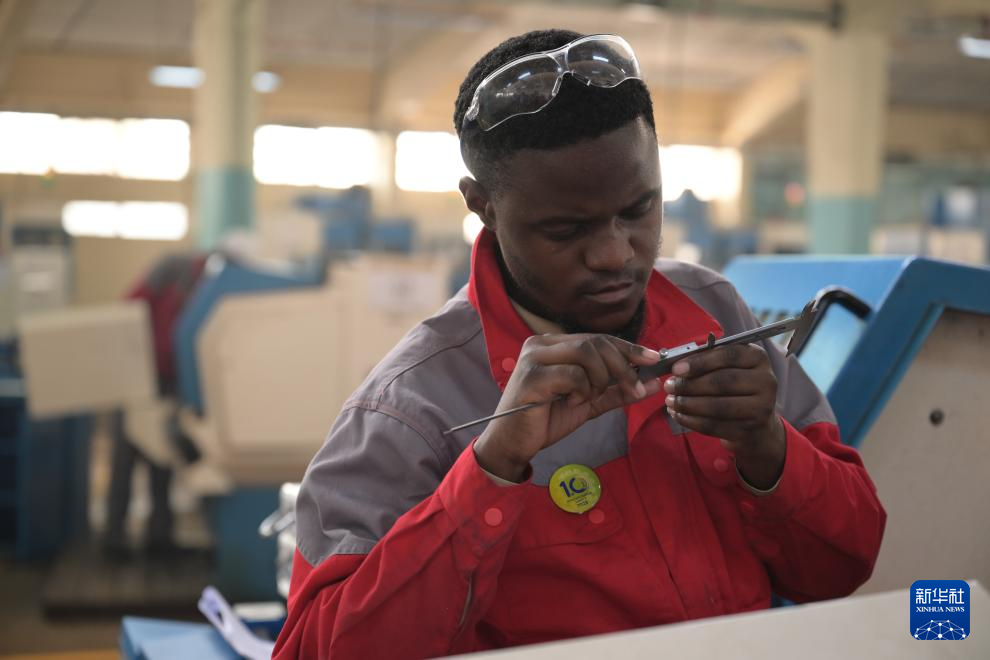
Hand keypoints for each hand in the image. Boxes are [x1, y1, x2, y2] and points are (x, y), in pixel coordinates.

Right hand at [474, 334, 662, 481]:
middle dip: (622, 366)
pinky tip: (570, 403)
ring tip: (589, 398)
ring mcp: (534, 357)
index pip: (598, 338)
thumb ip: (617, 392)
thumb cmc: (546, 420)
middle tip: (634, 388)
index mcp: (553, 345)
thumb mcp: (589, 403)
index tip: (654, 358)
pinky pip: (573, 374)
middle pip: (595, 342)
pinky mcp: (531, 376)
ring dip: (600, 380)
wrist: (514, 443)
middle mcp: (541, 344)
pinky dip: (581, 391)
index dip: (628, 347)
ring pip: (586, 354)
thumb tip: (653, 383)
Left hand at [663, 343, 785, 489]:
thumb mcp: (728, 367)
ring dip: (688, 404)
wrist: (757, 423)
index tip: (676, 369)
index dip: (700, 362)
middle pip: (722, 382)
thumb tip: (677, 365)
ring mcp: (761, 408)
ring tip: (671, 401)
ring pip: (717, 406)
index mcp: (758, 358)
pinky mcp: (750, 430)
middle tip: (669, 386)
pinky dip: (692, 421)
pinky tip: (678, 415)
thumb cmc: (735, 387)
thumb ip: (707, 361)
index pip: (729, 355)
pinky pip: (714, 426)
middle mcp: (766, 381)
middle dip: (690, 385)